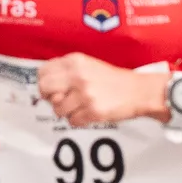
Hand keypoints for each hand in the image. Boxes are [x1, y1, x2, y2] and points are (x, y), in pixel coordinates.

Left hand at [34, 54, 157, 127]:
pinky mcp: (92, 110)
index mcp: (74, 61)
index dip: (44, 83)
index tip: (52, 89)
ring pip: (58, 109)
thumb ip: (66, 72)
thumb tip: (45, 87)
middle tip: (61, 101)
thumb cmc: (112, 80)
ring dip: (67, 112)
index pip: (43, 72)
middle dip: (50, 98)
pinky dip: (79, 120)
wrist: (138, 91)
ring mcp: (84, 94)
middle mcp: (77, 75)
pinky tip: (89, 113)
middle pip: (45, 89)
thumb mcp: (88, 65)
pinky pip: (72, 121)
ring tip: (80, 107)